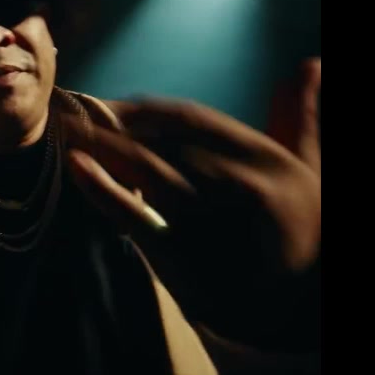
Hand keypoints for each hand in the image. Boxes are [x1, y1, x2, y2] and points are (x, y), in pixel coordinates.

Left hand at [64, 59, 320, 344]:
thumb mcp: (307, 173)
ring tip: (65, 134)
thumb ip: (299, 119)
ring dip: (103, 149)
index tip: (104, 105)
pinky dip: (104, 191)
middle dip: (112, 127)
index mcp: (270, 158)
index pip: (192, 118)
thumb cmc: (296, 233)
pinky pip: (139, 218)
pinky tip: (78, 169)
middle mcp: (248, 185)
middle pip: (163, 143)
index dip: (141, 109)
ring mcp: (219, 223)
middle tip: (68, 114)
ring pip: (150, 174)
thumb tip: (308, 63)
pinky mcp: (192, 261)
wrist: (298, 310)